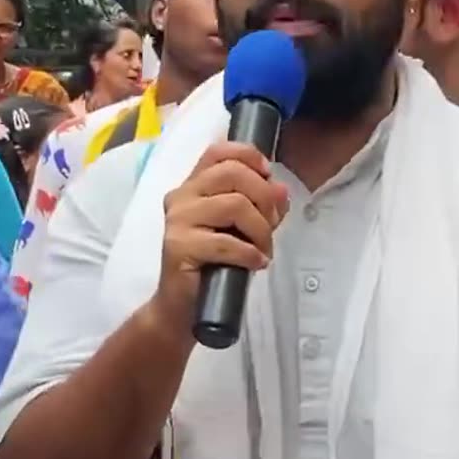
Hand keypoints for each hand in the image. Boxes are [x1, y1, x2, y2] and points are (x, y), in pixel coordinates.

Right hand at [155, 142, 289, 325]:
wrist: (184, 306)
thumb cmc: (215, 264)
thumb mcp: (245, 229)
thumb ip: (262, 206)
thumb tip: (281, 189)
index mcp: (194, 185)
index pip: (219, 152)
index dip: (249, 156)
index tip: (268, 177)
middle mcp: (182, 196)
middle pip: (233, 173)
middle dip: (263, 198)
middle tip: (270, 226)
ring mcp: (177, 220)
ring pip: (234, 204)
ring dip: (260, 230)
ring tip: (263, 251)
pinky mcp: (178, 247)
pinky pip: (226, 241)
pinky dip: (249, 253)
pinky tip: (255, 263)